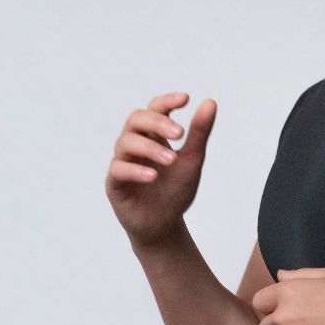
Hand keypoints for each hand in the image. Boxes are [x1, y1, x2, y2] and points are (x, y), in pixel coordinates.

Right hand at [105, 92, 216, 247]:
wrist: (164, 225)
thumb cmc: (175, 191)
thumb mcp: (192, 161)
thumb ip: (199, 134)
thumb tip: (210, 102)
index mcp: (153, 136)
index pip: (154, 109)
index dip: (166, 101)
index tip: (186, 99)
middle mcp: (135, 144)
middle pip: (136, 119)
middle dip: (157, 122)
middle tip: (179, 133)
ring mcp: (122, 162)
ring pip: (126, 142)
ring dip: (150, 148)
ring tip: (171, 160)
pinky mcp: (114, 183)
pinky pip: (118, 169)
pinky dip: (136, 170)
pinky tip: (153, 176)